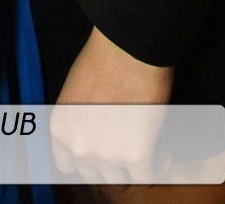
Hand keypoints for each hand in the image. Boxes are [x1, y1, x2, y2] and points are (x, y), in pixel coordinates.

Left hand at [51, 29, 173, 184]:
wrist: (129, 44)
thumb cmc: (105, 55)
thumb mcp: (76, 89)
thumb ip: (79, 118)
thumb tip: (92, 132)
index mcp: (60, 128)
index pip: (68, 165)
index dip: (86, 160)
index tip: (101, 153)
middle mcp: (79, 147)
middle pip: (95, 174)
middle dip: (111, 163)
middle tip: (127, 148)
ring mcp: (107, 155)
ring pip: (122, 179)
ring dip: (134, 167)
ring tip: (148, 151)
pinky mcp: (136, 155)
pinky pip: (148, 176)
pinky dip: (159, 167)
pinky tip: (164, 155)